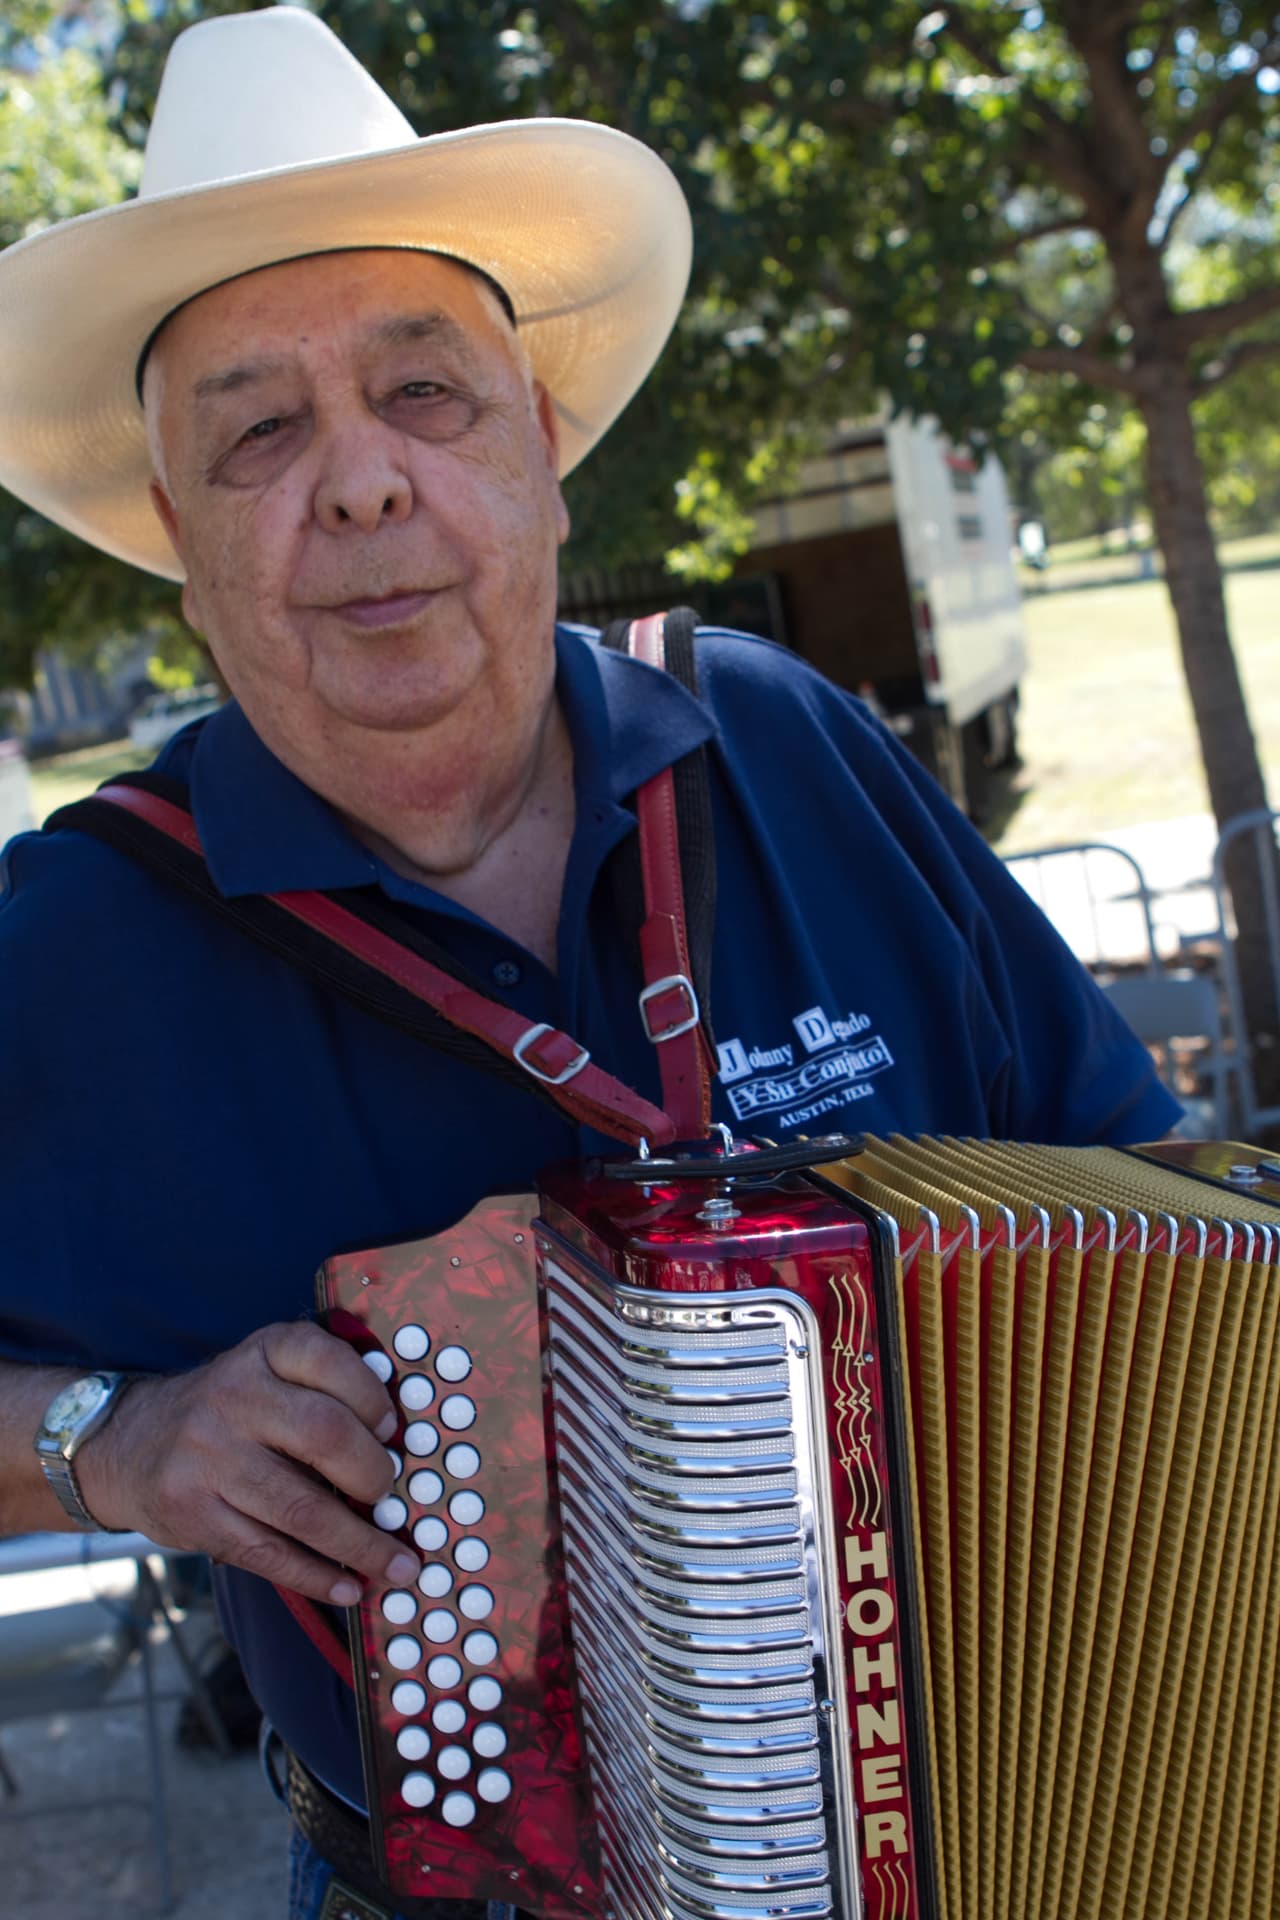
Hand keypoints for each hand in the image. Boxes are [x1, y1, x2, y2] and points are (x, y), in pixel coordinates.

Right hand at [76, 1322, 416, 1605]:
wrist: (127, 1444)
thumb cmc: (227, 1411)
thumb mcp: (266, 1372)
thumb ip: (322, 1389)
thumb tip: (400, 1448)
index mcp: (263, 1352)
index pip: (329, 1360)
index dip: (373, 1398)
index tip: (394, 1434)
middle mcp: (233, 1397)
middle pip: (324, 1435)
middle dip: (374, 1476)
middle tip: (394, 1501)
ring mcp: (208, 1457)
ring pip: (302, 1508)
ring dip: (361, 1546)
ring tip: (399, 1568)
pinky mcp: (192, 1513)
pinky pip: (268, 1553)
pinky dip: (317, 1576)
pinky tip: (349, 1588)